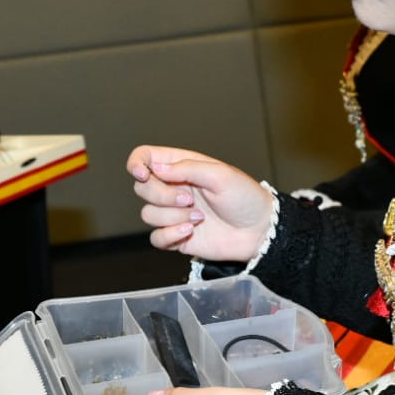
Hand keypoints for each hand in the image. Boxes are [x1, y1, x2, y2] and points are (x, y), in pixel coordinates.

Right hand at [126, 146, 272, 260]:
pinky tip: (190, 232)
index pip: (145, 157)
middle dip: (162, 195)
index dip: (136, 163)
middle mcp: (174, 188)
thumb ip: (187, 168)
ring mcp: (173, 213)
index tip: (144, 174)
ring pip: (147, 214)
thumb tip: (155, 167)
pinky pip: (155, 237)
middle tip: (190, 199)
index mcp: (183, 166)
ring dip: (173, 216)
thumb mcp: (221, 175)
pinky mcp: (175, 236)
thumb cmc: (245, 198)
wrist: (258, 231)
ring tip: (200, 217)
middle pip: (141, 187)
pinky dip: (170, 235)